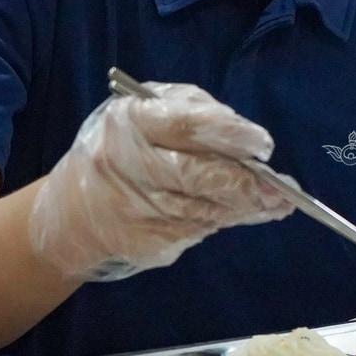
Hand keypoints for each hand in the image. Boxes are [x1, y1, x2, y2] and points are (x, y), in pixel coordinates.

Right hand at [30, 82, 292, 280]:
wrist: (73, 211)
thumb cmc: (127, 147)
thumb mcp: (152, 114)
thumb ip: (198, 117)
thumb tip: (251, 145)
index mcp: (130, 121)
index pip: (185, 126)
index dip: (229, 135)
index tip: (263, 146)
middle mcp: (126, 164)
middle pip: (196, 175)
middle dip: (245, 184)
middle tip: (282, 189)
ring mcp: (132, 208)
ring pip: (203, 210)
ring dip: (245, 207)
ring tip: (277, 202)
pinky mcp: (142, 242)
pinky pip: (196, 231)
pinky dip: (225, 221)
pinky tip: (245, 214)